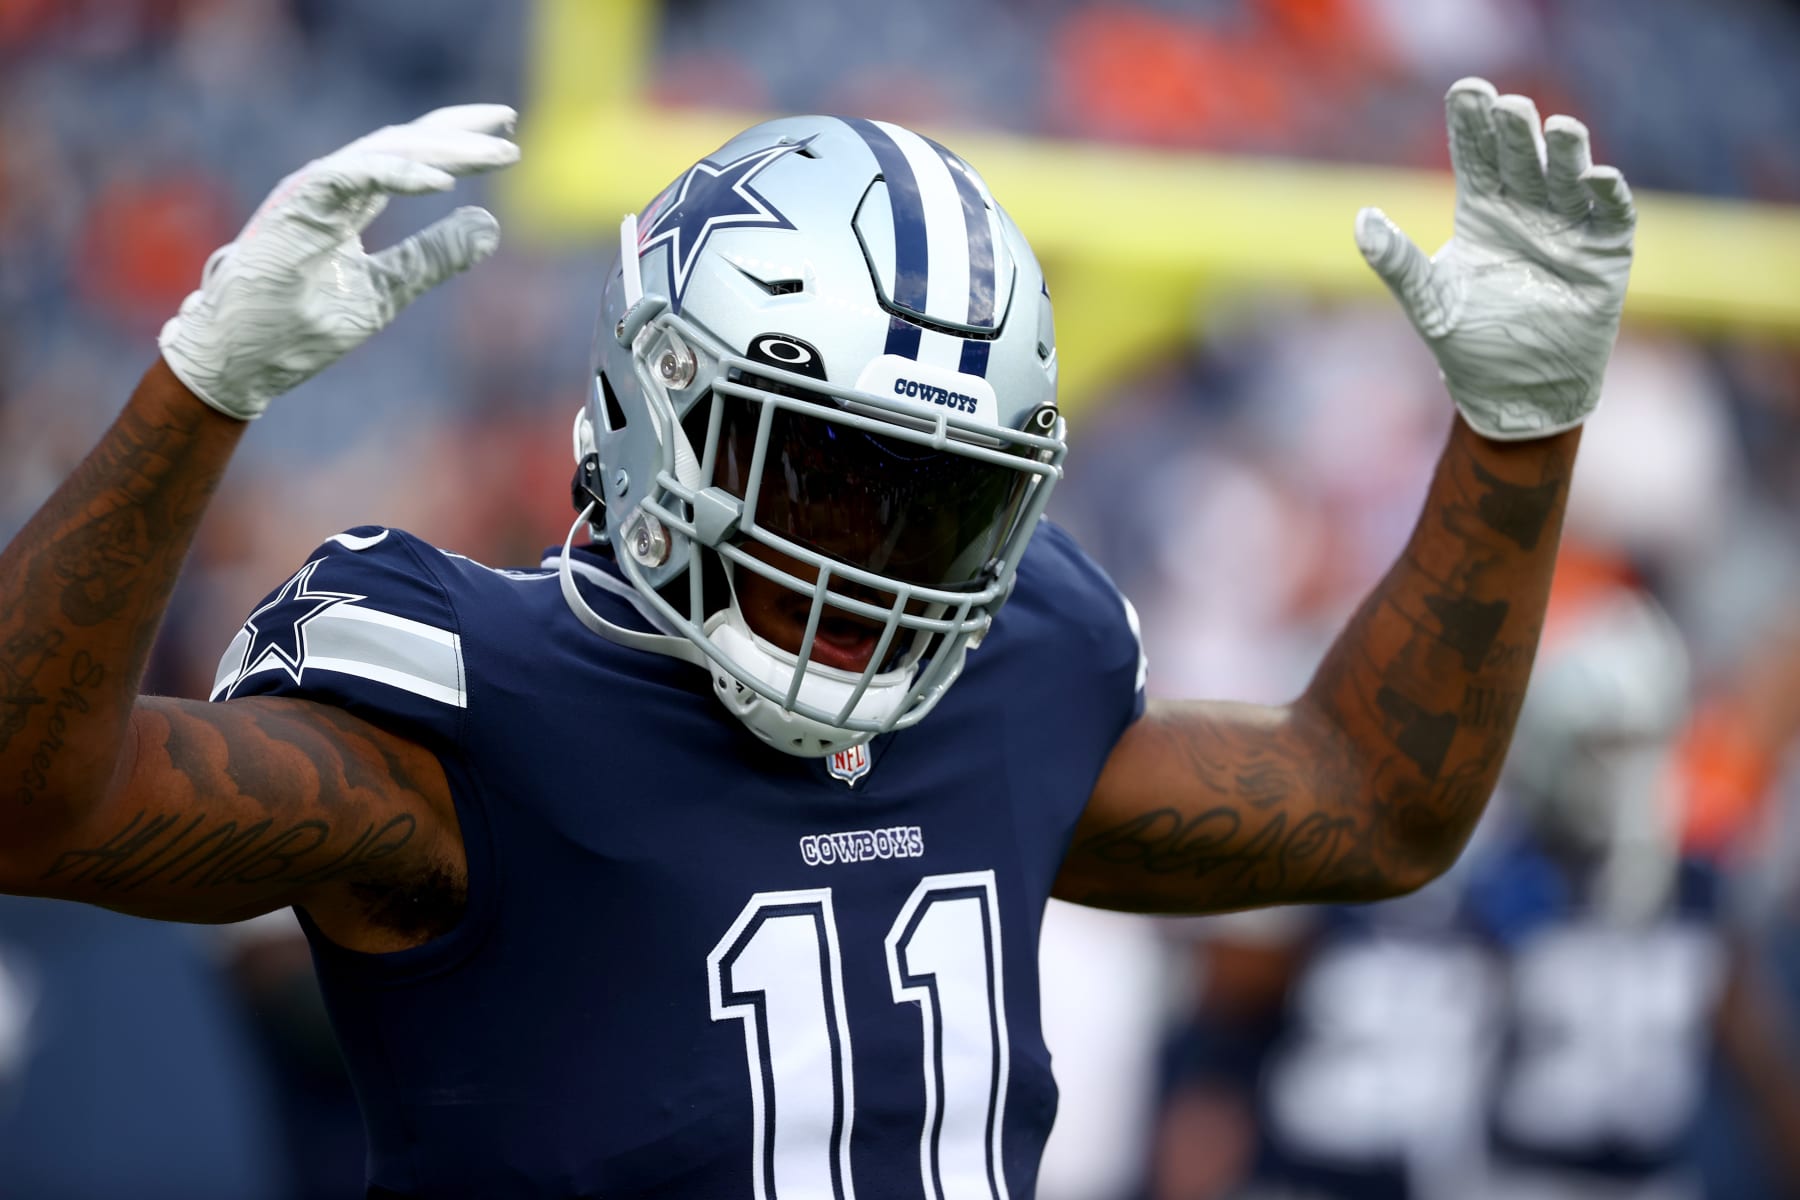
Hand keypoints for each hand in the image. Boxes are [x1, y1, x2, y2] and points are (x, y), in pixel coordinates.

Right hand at [158, 104, 520, 420]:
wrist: (241, 359)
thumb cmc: (300, 327)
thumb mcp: (388, 291)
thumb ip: (433, 257)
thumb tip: (490, 225)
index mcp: (349, 201)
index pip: (408, 158)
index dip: (456, 144)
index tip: (507, 140)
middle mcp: (333, 187)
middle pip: (403, 142)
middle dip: (458, 131)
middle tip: (510, 123)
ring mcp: (312, 192)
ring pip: (385, 152)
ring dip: (443, 150)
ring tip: (494, 152)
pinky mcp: (296, 206)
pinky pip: (352, 177)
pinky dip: (398, 174)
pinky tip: (442, 182)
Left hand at [1356, 78, 1634, 440]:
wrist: (1515, 396)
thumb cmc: (1469, 347)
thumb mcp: (1428, 301)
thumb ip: (1397, 262)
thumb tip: (1361, 219)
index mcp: (1483, 213)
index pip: (1477, 157)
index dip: (1472, 124)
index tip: (1466, 89)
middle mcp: (1527, 213)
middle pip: (1523, 159)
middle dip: (1518, 131)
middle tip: (1510, 105)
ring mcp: (1568, 232)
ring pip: (1569, 179)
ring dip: (1567, 153)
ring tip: (1560, 129)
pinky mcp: (1604, 259)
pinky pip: (1610, 219)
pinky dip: (1607, 198)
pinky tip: (1597, 178)